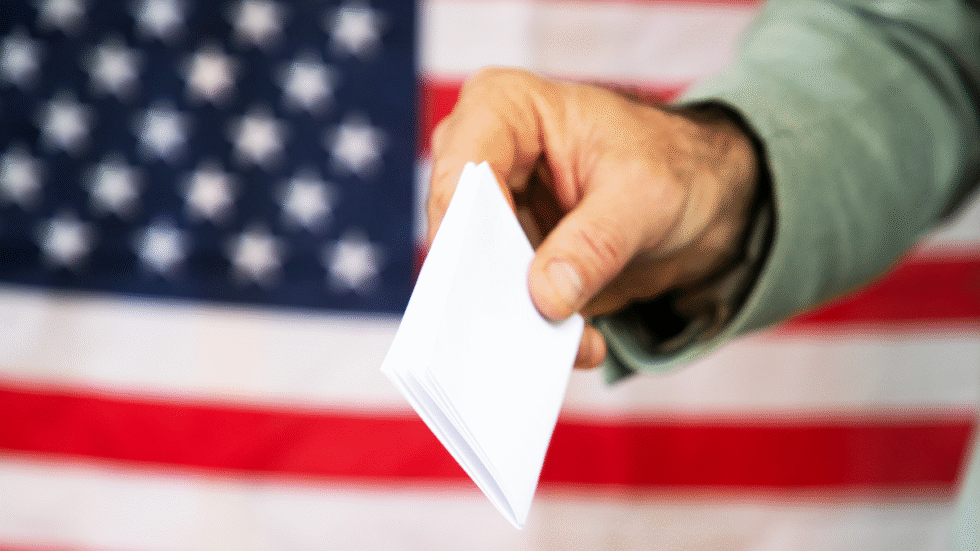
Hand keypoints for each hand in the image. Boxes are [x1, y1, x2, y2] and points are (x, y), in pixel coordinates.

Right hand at [427, 68, 759, 368]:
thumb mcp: (645, 196)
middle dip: (486, 284)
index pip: (462, 167)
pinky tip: (583, 347)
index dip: (462, 224)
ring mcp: (494, 215)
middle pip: (456, 228)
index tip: (481, 279)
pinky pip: (505, 304)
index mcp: (504, 109)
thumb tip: (546, 296)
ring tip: (567, 346)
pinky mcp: (510, 261)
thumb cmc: (673, 164)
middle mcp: (484, 159)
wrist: (703, 195)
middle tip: (513, 331)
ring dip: (517, 318)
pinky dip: (539, 331)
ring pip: (473, 277)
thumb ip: (595, 243)